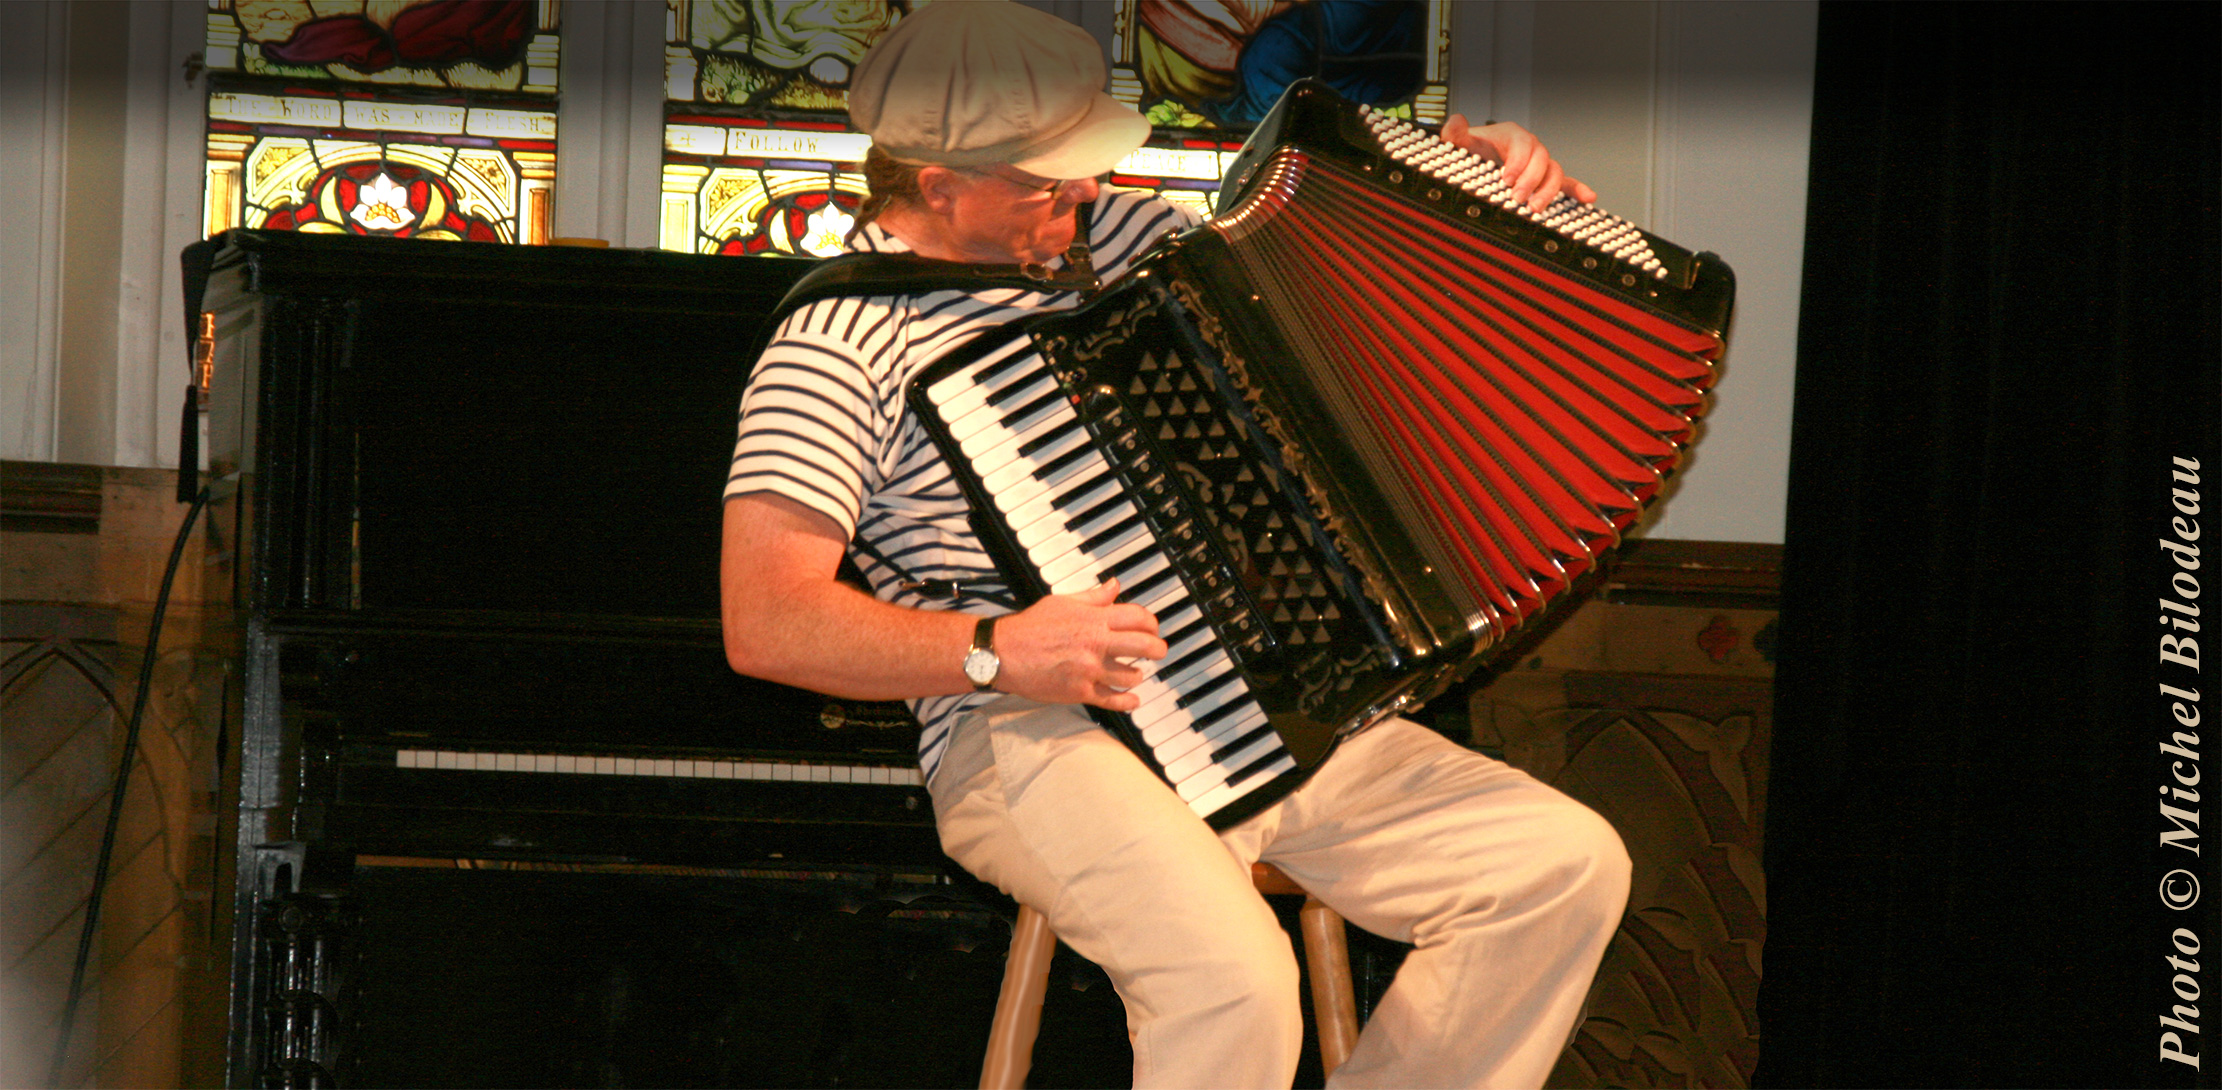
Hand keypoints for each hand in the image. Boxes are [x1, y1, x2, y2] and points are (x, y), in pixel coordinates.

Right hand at [991, 579, 1167, 711]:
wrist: (1002, 653)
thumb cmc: (1029, 627)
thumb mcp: (1062, 602)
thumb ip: (1093, 597)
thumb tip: (1114, 586)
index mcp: (1093, 619)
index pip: (1138, 617)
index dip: (1151, 623)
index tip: (1151, 628)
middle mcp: (1095, 643)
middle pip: (1144, 646)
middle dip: (1157, 649)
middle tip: (1157, 651)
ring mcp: (1089, 669)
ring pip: (1131, 675)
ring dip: (1137, 675)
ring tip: (1134, 673)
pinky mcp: (1080, 691)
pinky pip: (1112, 700)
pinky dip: (1127, 702)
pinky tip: (1133, 700)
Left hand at [1443, 114, 1597, 212]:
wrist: (1478, 160)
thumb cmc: (1473, 151)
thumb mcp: (1461, 142)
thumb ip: (1456, 133)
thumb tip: (1455, 122)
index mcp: (1513, 135)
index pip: (1523, 144)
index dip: (1517, 161)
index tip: (1506, 178)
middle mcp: (1531, 148)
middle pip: (1541, 159)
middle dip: (1530, 180)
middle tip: (1516, 197)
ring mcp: (1540, 164)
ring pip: (1554, 172)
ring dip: (1547, 191)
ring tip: (1535, 207)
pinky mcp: (1545, 180)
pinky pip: (1566, 183)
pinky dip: (1577, 190)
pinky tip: (1587, 198)